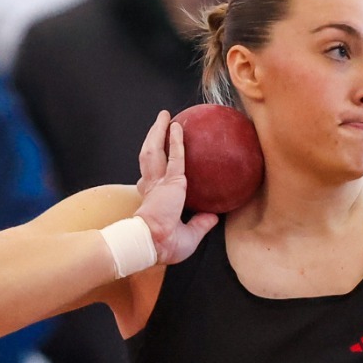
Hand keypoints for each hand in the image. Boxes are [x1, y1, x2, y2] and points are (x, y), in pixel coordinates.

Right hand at [133, 111, 217, 266]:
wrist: (153, 243)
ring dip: (158, 132)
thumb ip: (200, 224)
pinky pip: (175, 156)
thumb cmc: (165, 245)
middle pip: (149, 158)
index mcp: (152, 201)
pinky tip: (178, 126)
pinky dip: (176, 140)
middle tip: (157, 128)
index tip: (155, 168)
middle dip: (152, 141)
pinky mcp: (169, 181)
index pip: (149, 182)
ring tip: (164, 117)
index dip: (150, 174)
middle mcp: (151, 188)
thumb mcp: (188, 235)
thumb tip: (214, 217)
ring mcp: (157, 182)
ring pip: (154, 150)